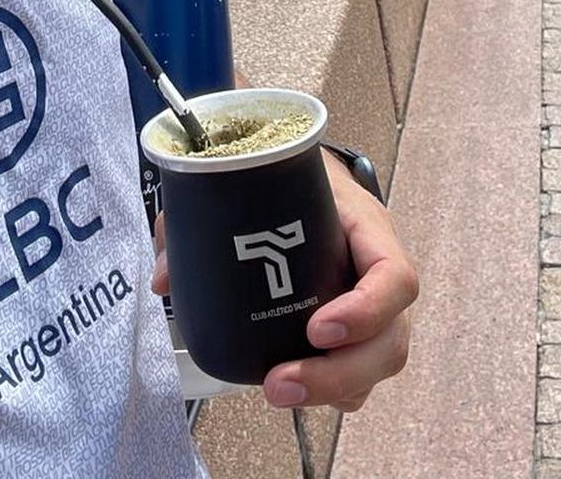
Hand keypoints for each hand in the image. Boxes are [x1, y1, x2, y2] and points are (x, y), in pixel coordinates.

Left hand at [150, 153, 417, 413]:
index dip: (366, 310)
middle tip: (279, 382)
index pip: (395, 276)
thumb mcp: (259, 176)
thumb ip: (202, 215)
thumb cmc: (289, 173)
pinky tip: (287, 388)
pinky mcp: (355, 330)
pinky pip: (357, 374)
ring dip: (329, 389)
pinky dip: (327, 391)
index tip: (315, 328)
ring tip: (274, 390)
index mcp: (367, 228)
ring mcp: (374, 307)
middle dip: (338, 374)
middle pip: (390, 340)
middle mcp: (378, 273)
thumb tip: (164, 278)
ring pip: (375, 365)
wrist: (304, 170)